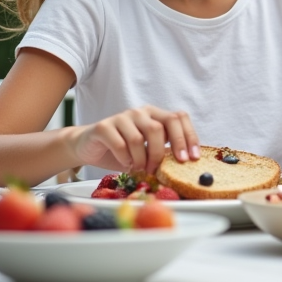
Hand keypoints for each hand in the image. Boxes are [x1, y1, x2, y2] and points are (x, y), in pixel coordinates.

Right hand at [68, 105, 198, 174]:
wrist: (89, 147)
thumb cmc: (123, 150)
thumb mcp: (147, 150)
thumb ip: (163, 151)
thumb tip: (185, 164)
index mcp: (155, 114)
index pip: (178, 117)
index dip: (188, 137)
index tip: (191, 158)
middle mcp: (140, 112)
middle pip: (159, 128)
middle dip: (162, 152)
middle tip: (160, 170)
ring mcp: (122, 117)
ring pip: (139, 139)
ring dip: (142, 160)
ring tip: (141, 170)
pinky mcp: (104, 127)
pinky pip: (120, 144)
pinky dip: (125, 159)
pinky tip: (126, 164)